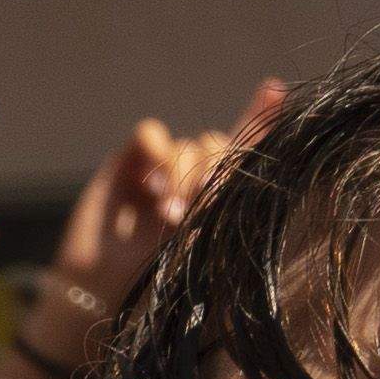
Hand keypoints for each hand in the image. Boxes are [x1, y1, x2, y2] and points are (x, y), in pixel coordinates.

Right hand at [16, 77, 284, 378]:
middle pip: (218, 143)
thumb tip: (238, 156)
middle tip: (197, 208)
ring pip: (187, 143)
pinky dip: (159, 151)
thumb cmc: (159, 274)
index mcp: (217, 194)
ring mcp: (160, 166)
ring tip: (168, 214)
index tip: (276, 89)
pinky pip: (151, 132)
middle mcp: (192, 174)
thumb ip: (223, 194)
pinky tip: (152, 186)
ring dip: (183, 173)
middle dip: (215, 170)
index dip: (261, 116)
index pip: (246, 148)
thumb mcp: (205, 235)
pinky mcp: (128, 161)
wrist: (103, 288)